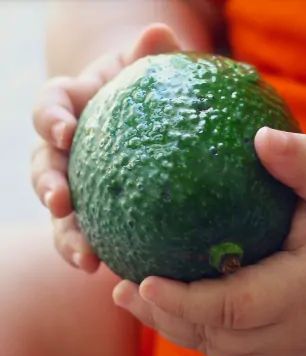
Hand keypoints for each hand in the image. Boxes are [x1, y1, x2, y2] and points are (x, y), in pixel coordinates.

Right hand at [31, 24, 180, 271]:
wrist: (146, 119)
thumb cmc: (144, 90)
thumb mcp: (147, 70)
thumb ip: (151, 56)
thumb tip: (159, 33)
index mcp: (74, 108)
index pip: (50, 106)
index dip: (50, 118)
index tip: (62, 132)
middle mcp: (68, 149)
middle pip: (43, 166)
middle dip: (47, 185)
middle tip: (60, 202)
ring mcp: (79, 182)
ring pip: (60, 212)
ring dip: (66, 234)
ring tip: (86, 258)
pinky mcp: (94, 211)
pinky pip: (90, 233)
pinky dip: (94, 251)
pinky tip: (111, 269)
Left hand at [113, 128, 305, 355]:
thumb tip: (262, 138)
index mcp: (304, 292)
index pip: (235, 307)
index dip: (186, 301)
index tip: (143, 283)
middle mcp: (294, 331)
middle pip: (215, 336)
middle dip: (164, 317)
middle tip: (122, 289)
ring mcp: (289, 348)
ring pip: (219, 348)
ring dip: (174, 327)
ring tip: (135, 299)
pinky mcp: (286, 351)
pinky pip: (232, 349)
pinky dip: (196, 331)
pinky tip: (174, 309)